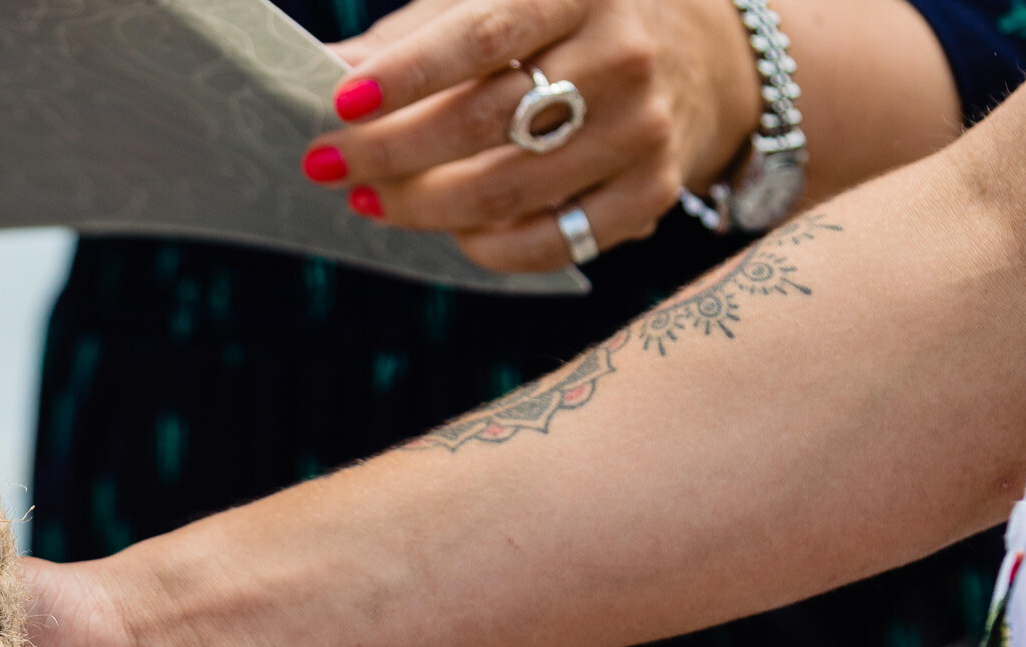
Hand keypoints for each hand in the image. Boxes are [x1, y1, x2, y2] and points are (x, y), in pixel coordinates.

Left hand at [297, 0, 762, 271]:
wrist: (699, 54)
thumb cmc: (566, 20)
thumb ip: (417, 35)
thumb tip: (325, 72)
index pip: (481, 36)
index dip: (406, 76)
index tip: (339, 104)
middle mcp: (621, 53)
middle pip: (483, 121)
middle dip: (391, 152)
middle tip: (328, 165)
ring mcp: (643, 128)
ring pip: (506, 190)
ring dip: (421, 206)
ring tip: (371, 199)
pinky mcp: (652, 192)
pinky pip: (551, 242)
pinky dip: (485, 246)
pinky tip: (448, 231)